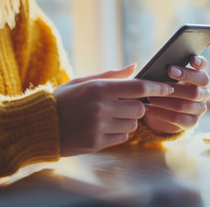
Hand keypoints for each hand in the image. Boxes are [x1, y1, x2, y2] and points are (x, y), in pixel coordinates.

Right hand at [53, 65, 173, 156]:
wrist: (40, 125)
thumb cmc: (63, 99)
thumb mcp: (83, 81)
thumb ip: (111, 76)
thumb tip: (134, 67)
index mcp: (98, 89)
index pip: (137, 87)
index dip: (157, 87)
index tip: (168, 88)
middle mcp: (100, 108)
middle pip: (139, 108)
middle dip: (139, 106)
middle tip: (128, 104)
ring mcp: (98, 127)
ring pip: (132, 124)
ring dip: (128, 120)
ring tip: (111, 116)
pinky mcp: (96, 143)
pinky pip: (122, 137)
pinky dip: (119, 132)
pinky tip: (104, 128)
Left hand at [143, 56, 209, 133]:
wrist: (160, 114)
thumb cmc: (160, 89)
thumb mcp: (161, 78)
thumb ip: (163, 71)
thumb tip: (152, 64)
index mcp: (197, 77)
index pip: (203, 65)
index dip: (200, 62)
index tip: (192, 58)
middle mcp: (202, 92)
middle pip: (200, 82)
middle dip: (185, 75)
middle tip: (169, 70)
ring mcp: (199, 108)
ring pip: (185, 103)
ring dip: (166, 99)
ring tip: (151, 95)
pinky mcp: (191, 122)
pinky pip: (177, 118)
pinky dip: (160, 113)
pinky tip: (148, 109)